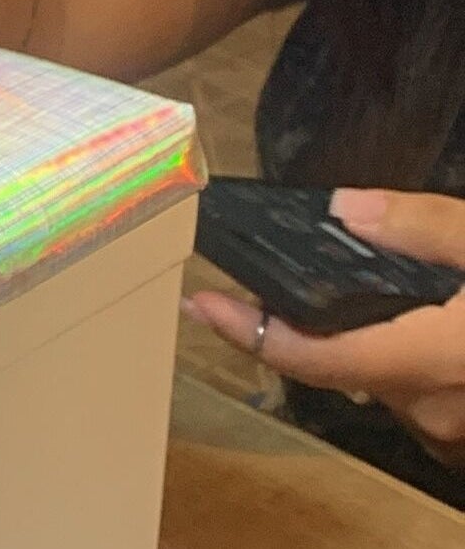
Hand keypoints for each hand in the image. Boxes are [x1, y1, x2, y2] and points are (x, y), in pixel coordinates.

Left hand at [184, 188, 464, 469]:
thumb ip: (425, 227)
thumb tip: (345, 211)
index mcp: (431, 360)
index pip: (314, 358)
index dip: (247, 331)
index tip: (200, 302)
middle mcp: (432, 409)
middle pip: (339, 362)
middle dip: (307, 319)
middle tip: (275, 274)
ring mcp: (449, 428)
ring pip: (376, 378)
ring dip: (361, 336)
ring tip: (358, 286)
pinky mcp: (462, 427)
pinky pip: (412, 390)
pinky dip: (397, 353)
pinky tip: (410, 315)